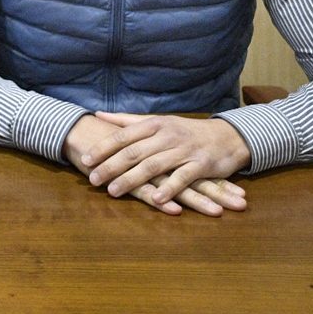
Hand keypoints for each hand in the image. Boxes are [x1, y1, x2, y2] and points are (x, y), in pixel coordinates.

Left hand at [82, 112, 250, 214]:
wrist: (228, 137)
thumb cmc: (186, 131)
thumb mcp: (158, 122)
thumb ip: (128, 120)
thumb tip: (98, 114)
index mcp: (154, 124)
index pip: (123, 136)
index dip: (103, 148)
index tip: (85, 159)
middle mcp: (167, 136)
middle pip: (134, 152)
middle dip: (111, 166)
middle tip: (92, 179)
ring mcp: (184, 150)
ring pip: (153, 165)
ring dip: (132, 179)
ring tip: (113, 191)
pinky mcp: (201, 165)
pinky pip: (183, 178)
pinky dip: (169, 188)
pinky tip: (156, 199)